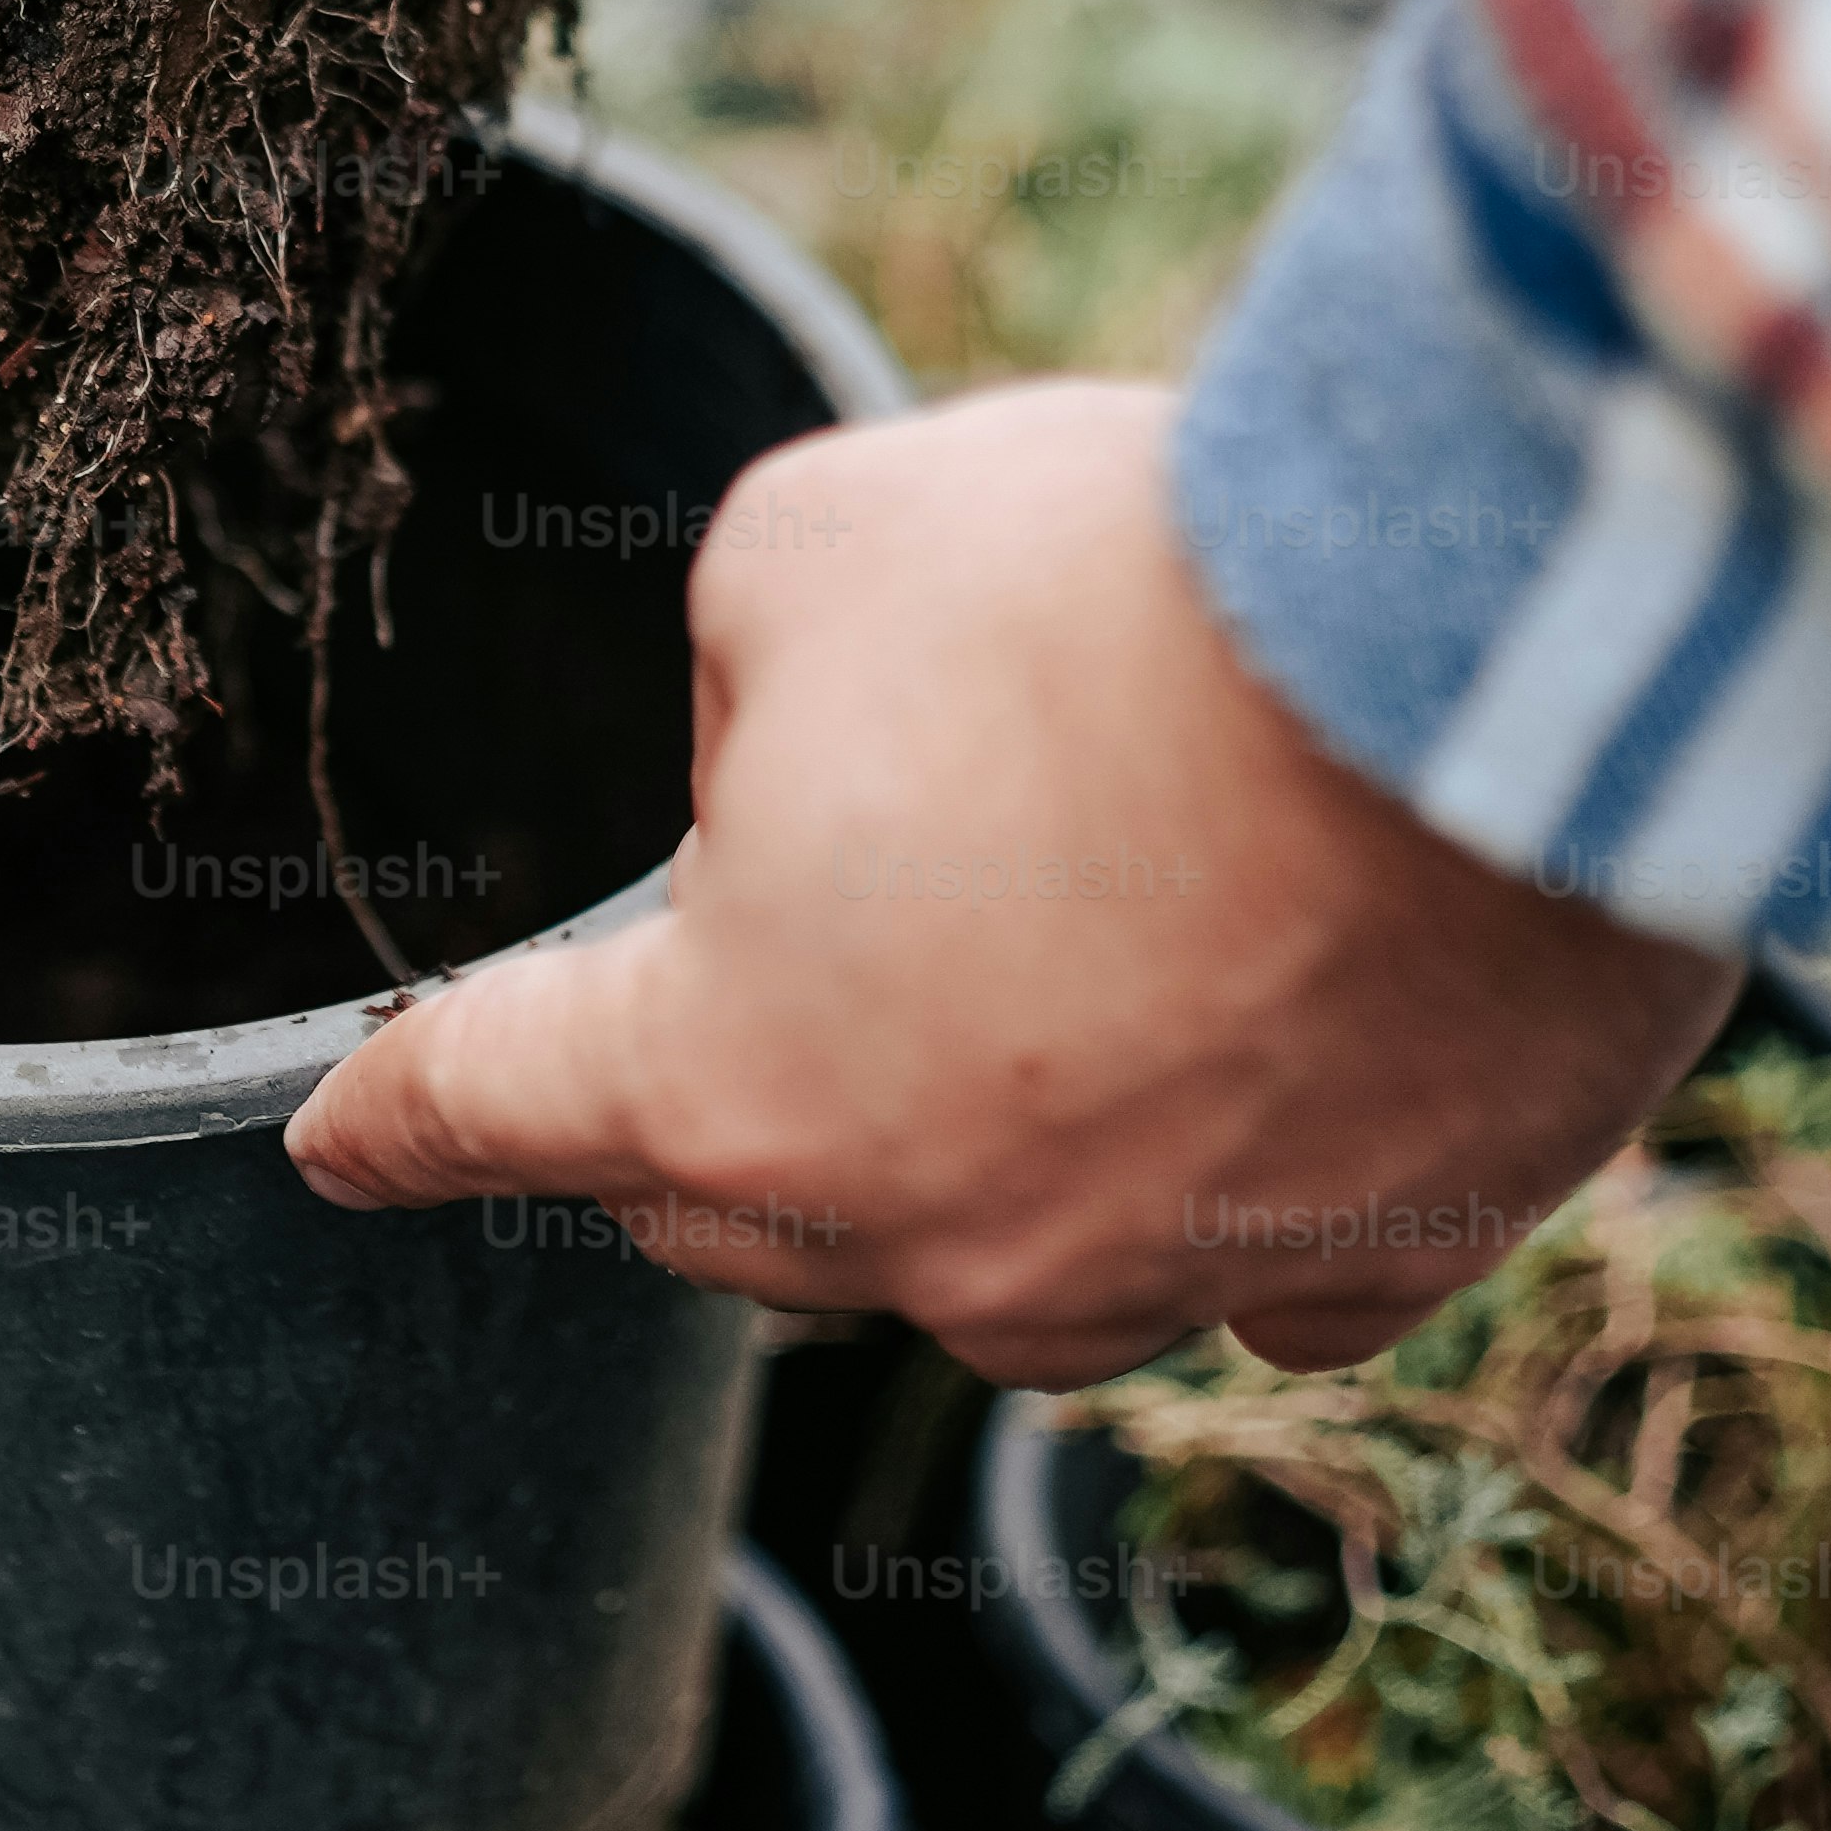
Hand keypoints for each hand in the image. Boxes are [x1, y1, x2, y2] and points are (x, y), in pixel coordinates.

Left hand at [285, 381, 1743, 1387]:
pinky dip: (1221, 1172)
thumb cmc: (1118, 579)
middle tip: (776, 932)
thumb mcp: (810, 550)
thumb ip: (744, 695)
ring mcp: (1164, 1280)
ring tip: (1061, 944)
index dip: (396, 1116)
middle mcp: (930, 1234)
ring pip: (995, 1253)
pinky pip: (1246, 1269)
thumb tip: (808, 789)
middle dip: (706, 1093)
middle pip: (735, 1205)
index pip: (493, 1102)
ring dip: (976, 1131)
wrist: (1496, 655)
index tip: (335, 1148)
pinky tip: (1262, 1033)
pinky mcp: (1379, 1265)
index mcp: (731, 1073)